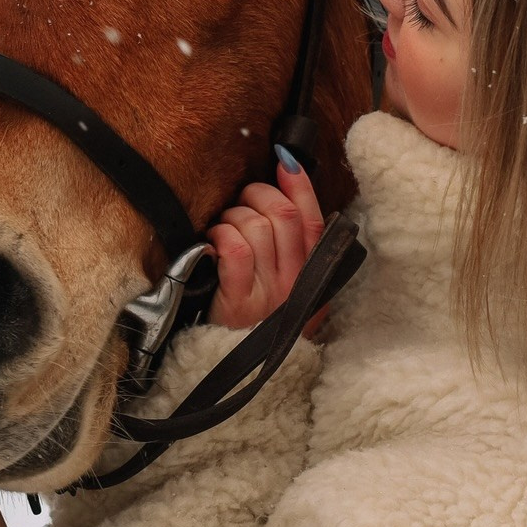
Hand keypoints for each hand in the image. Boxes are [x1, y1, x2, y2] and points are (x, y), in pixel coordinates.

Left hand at [206, 151, 325, 327]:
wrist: (230, 367)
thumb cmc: (255, 317)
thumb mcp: (285, 285)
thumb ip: (289, 246)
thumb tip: (283, 189)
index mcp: (311, 276)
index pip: (313, 220)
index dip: (300, 185)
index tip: (284, 160)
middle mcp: (295, 285)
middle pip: (283, 216)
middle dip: (257, 195)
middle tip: (242, 201)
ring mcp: (269, 295)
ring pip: (256, 227)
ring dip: (233, 218)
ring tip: (224, 230)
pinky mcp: (239, 304)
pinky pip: (235, 250)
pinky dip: (221, 236)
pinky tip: (213, 244)